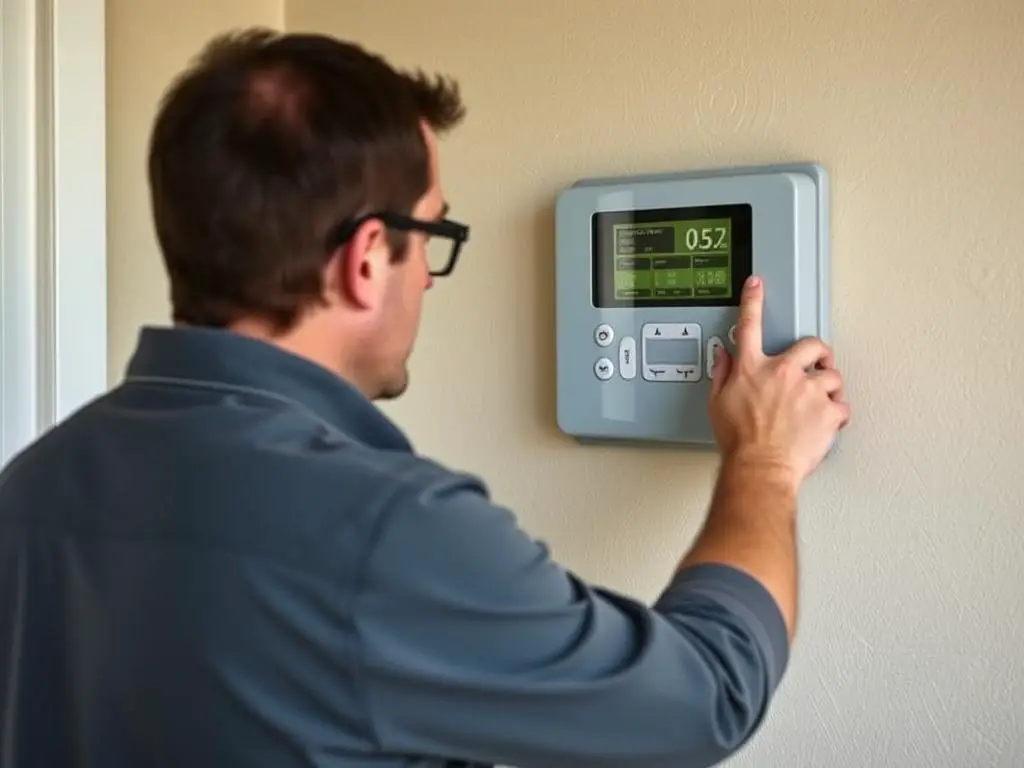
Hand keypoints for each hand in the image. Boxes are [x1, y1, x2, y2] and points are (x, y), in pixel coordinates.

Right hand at [709, 276, 849, 489]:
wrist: (759, 468)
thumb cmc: (739, 442)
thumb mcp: (717, 405)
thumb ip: (721, 375)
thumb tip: (722, 357)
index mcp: (752, 369)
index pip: (749, 325)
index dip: (753, 300)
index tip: (757, 285)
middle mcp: (782, 373)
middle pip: (811, 345)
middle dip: (819, 352)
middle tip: (820, 362)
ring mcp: (808, 391)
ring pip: (832, 378)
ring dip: (829, 389)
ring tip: (820, 404)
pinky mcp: (828, 411)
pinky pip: (842, 407)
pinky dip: (837, 416)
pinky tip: (827, 425)